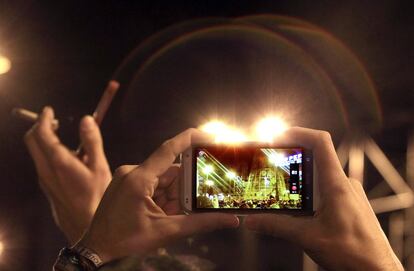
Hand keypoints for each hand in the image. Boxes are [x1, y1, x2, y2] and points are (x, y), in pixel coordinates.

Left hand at [24, 106, 110, 243]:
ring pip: (35, 152)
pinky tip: (66, 158)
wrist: (84, 226)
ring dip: (43, 139)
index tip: (49, 110)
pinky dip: (47, 152)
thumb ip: (92, 142)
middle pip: (32, 140)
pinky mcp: (46, 187)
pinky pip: (41, 163)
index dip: (44, 118)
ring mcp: (43, 179)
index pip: (43, 133)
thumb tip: (86, 119)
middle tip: (55, 121)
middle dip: (40, 126)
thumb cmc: (96, 196)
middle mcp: (45, 168)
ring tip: (63, 137)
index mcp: (58, 161)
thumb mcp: (100, 167)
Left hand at [80, 128, 238, 262]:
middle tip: (186, 209)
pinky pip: (153, 185)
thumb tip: (229, 219)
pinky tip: (160, 215)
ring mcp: (128, 178)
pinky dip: (163, 199)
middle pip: (171, 172)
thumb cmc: (124, 243)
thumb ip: (200, 223)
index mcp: (138, 179)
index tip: (209, 135)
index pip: (169, 149)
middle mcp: (132, 173)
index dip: (191, 139)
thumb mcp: (165, 232)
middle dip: (183, 190)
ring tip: (167, 218)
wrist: (96, 252)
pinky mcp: (127, 185)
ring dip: (172, 198)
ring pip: (163, 181)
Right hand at [245, 127, 402, 270]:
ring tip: (284, 187)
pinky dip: (312, 190)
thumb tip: (253, 220)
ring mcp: (350, 193)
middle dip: (294, 158)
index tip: (279, 134)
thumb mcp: (308, 237)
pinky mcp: (351, 204)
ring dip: (302, 177)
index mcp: (336, 184)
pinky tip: (302, 205)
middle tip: (273, 164)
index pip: (320, 142)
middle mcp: (345, 184)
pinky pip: (329, 188)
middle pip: (317, 157)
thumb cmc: (353, 254)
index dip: (299, 132)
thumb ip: (277, 226)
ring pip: (322, 175)